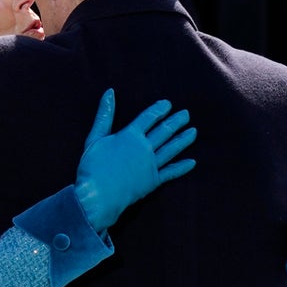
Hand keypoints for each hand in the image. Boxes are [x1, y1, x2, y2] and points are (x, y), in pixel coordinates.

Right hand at [74, 89, 196, 231]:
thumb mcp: (95, 137)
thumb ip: (104, 115)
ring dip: (183, 140)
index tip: (168, 104)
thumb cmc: (93, 166)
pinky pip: (171, 172)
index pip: (148, 118)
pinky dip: (182, 167)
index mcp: (130, 135)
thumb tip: (109, 92)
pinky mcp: (153, 181)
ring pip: (171, 149)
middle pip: (164, 131)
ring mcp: (151, 165)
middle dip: (176, 121)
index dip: (159, 109)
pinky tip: (192, 162)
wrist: (98, 194)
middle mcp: (145, 148)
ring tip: (193, 132)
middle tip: (186, 114)